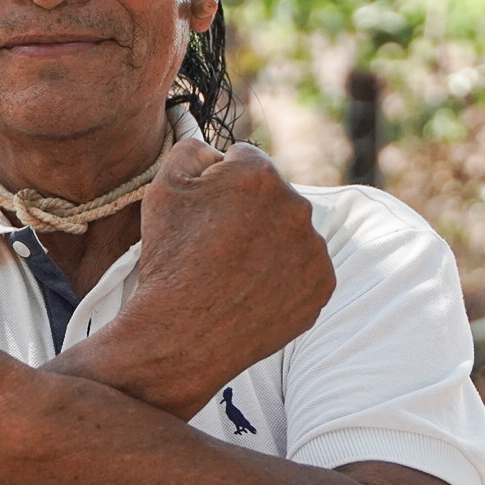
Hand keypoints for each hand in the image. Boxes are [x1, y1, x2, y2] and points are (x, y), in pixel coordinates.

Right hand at [107, 139, 334, 412]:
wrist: (182, 334)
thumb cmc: (169, 259)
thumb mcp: (163, 187)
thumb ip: (191, 149)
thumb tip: (214, 150)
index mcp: (259, 175)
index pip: (243, 160)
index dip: (218, 183)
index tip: (204, 212)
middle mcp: (297, 207)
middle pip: (271, 197)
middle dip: (249, 212)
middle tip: (215, 246)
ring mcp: (314, 249)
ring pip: (290, 233)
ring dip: (269, 243)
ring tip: (233, 273)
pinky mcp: (321, 286)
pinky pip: (304, 269)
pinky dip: (283, 276)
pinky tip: (252, 291)